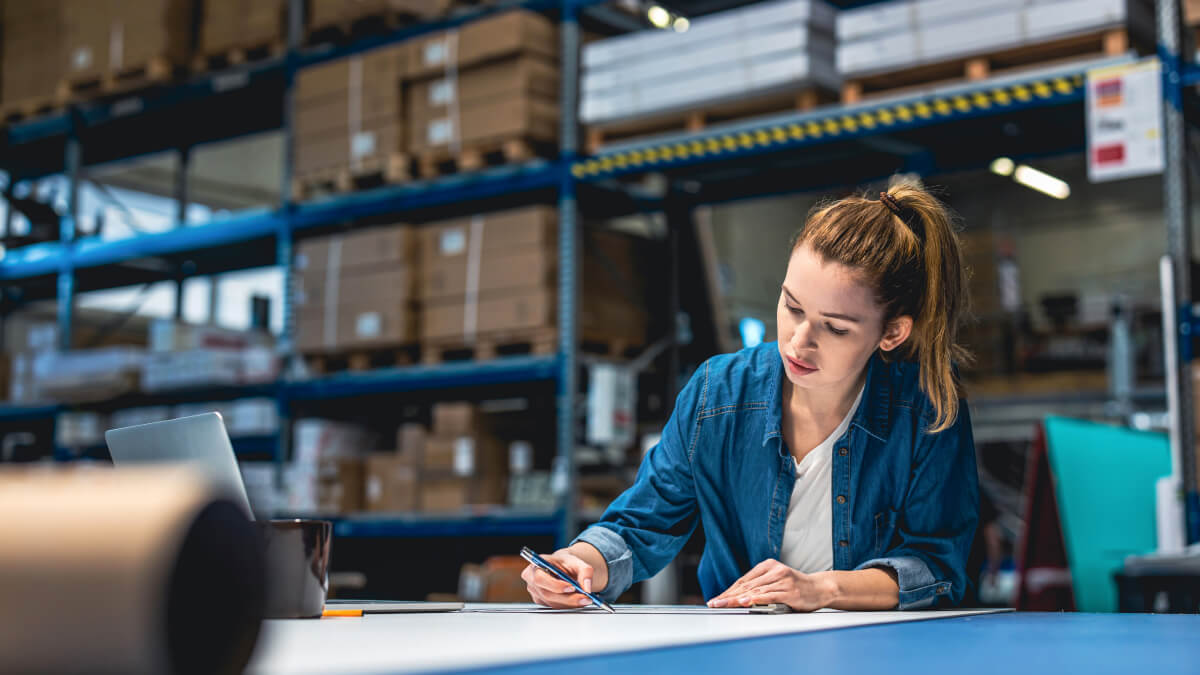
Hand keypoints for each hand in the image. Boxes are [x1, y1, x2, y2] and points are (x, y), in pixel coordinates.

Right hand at [521, 549, 595, 608]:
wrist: (563, 568)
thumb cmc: (565, 563)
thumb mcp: (577, 561)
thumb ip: (585, 571)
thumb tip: (587, 587)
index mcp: (537, 565)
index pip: (540, 578)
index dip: (555, 585)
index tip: (572, 587)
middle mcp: (532, 579)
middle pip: (547, 594)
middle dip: (568, 598)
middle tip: (585, 598)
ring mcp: (535, 592)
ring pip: (552, 603)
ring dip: (570, 603)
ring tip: (585, 599)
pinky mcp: (541, 601)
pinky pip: (554, 607)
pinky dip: (567, 605)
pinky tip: (577, 601)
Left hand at [706, 559, 836, 611]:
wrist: (821, 588)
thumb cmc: (797, 587)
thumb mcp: (777, 581)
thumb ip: (760, 586)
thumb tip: (738, 597)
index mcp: (768, 566)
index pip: (743, 580)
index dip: (729, 590)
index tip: (717, 598)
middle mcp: (774, 571)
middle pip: (746, 585)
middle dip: (728, 595)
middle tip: (715, 603)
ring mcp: (783, 580)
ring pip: (755, 590)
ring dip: (738, 598)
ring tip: (725, 604)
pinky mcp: (790, 591)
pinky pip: (770, 595)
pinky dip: (756, 599)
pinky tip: (746, 602)